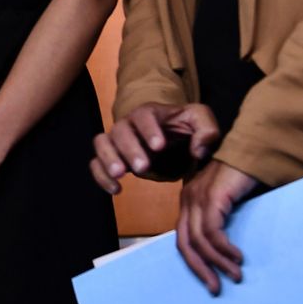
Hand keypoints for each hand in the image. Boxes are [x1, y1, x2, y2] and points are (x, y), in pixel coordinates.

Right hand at [90, 102, 218, 192]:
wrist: (170, 134)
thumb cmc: (184, 127)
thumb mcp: (201, 122)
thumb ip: (207, 130)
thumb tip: (198, 150)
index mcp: (150, 113)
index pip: (144, 115)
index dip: (149, 129)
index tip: (159, 146)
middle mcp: (128, 124)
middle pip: (120, 130)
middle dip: (130, 149)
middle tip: (143, 167)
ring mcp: (117, 141)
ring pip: (102, 143)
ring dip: (108, 159)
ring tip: (120, 175)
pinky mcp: (111, 157)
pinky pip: (96, 163)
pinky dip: (100, 176)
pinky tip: (115, 190)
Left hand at [176, 161, 259, 294]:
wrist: (256, 149)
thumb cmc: (247, 176)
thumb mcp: (230, 204)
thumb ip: (223, 222)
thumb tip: (226, 253)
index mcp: (190, 201)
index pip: (184, 238)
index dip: (195, 262)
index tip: (210, 280)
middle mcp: (189, 198)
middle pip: (185, 243)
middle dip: (200, 268)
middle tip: (216, 288)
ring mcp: (198, 197)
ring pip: (199, 240)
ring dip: (217, 262)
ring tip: (235, 274)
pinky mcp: (212, 197)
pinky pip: (212, 231)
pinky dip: (223, 248)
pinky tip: (237, 257)